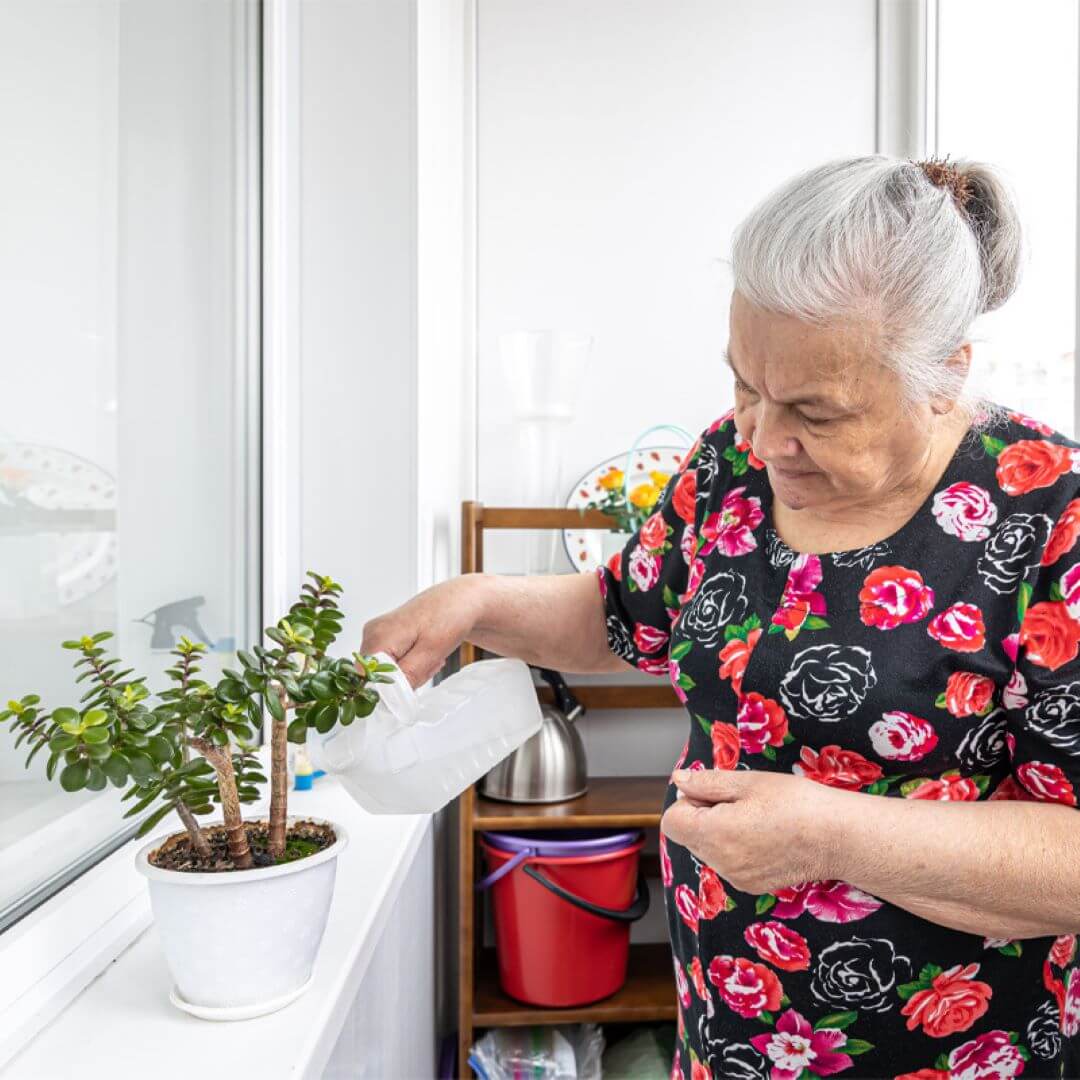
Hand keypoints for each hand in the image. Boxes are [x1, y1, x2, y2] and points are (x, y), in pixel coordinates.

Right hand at [360, 575, 487, 687]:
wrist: (460, 599)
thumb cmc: (449, 616)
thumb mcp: (432, 652)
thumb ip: (407, 676)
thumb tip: (387, 697)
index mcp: (377, 637)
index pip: (369, 680)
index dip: (392, 687)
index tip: (416, 676)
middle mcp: (371, 634)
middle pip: (378, 677)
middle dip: (405, 679)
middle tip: (428, 663)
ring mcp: (377, 634)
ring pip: (387, 671)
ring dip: (411, 671)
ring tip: (430, 655)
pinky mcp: (385, 636)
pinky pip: (393, 662)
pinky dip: (411, 663)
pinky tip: (425, 652)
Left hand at [661, 768, 842, 894]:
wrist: (837, 837)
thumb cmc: (795, 803)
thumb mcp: (748, 783)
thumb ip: (707, 783)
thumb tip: (680, 780)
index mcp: (714, 834)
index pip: (672, 822)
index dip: (687, 801)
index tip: (713, 792)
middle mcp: (720, 862)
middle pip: (689, 836)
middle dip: (703, 815)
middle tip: (739, 801)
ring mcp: (736, 878)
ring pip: (708, 849)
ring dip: (718, 831)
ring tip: (755, 818)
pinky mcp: (751, 885)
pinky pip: (727, 863)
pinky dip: (735, 847)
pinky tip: (763, 835)